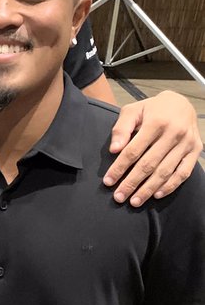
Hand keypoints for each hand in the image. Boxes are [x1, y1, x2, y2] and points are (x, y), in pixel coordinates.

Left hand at [105, 91, 201, 205]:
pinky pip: (183, 172)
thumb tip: (114, 149)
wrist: (181, 103)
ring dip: (149, 189)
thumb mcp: (133, 110)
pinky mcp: (195, 150)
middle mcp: (173, 133)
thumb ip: (121, 128)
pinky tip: (157, 195)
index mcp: (156, 122)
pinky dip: (170, 186)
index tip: (108, 181)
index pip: (133, 150)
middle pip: (149, 164)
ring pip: (165, 171)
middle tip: (119, 197)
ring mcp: (186, 143)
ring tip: (135, 201)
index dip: (119, 168)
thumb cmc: (152, 109)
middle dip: (132, 183)